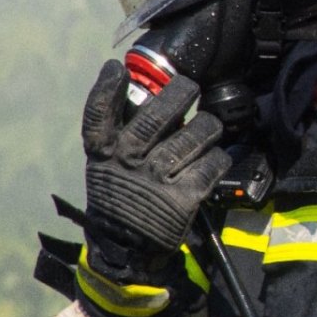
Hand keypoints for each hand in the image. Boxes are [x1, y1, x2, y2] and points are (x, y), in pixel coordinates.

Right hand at [82, 60, 230, 252]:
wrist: (126, 248)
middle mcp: (129, 162)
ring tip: (207, 127)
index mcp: (104, 153)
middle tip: (190, 88)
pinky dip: (218, 157)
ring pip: (196, 134)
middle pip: (157, 116)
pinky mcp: (184, 198)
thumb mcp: (106, 164)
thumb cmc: (120, 194)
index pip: (98, 115)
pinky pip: (214, 163)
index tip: (117, 69)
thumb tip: (142, 90)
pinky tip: (213, 157)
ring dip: (208, 126)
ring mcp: (157, 180)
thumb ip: (120, 133)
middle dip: (181, 93)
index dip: (106, 88)